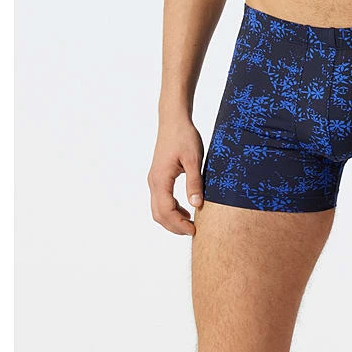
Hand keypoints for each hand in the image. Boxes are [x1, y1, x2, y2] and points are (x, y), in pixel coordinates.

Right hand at [148, 118, 204, 235]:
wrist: (173, 120)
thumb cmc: (184, 136)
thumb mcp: (194, 159)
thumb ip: (195, 182)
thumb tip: (197, 205)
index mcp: (161, 179)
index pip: (166, 211)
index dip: (179, 224)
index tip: (194, 230)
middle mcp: (154, 182)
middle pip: (159, 214)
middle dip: (174, 226)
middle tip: (193, 231)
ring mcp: (154, 179)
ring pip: (158, 208)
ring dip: (172, 219)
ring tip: (190, 223)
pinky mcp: (158, 176)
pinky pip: (161, 199)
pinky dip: (171, 209)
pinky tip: (185, 209)